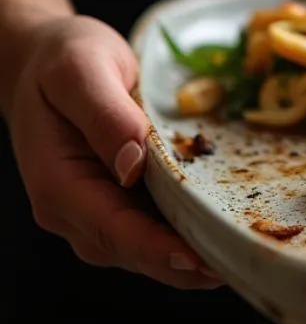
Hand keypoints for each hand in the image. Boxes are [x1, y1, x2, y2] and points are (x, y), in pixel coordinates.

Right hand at [5, 15, 222, 288]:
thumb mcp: (81, 70)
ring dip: (190, 258)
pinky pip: (150, 231)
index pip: (113, 230)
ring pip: (145, 250)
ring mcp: (92, 213)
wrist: (43, 59)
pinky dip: (185, 237)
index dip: (159, 250)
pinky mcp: (115, 205)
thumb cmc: (62, 59)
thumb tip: (132, 163)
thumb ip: (105, 114)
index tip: (202, 261)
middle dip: (186, 264)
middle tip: (243, 263)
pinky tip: (224, 235)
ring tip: (243, 256)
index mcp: (58, 183)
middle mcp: (71, 210)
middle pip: (134, 251)